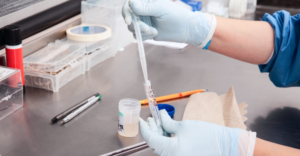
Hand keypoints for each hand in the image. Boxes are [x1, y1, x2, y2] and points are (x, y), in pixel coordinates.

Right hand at [122, 0, 216, 47]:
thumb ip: (146, 7)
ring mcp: (143, 21)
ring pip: (132, 27)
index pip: (129, 4)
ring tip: (154, 31)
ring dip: (142, 32)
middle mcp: (142, 10)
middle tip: (148, 29)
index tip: (129, 21)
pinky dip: (144, 37)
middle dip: (137, 25)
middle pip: (129, 18)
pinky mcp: (145, 31)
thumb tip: (131, 3)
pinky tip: (154, 34)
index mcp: (146, 1)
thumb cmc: (175, 15)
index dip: (126, 12)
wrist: (184, 29)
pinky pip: (137, 35)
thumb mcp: (161, 9)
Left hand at [139, 109, 255, 155]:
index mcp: (170, 151)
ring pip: (163, 146)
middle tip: (151, 118)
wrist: (225, 145)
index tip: (141, 120)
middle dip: (152, 129)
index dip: (144, 128)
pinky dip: (167, 138)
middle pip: (156, 143)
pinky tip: (167, 129)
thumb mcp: (183, 126)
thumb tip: (160, 117)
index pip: (151, 139)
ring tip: (159, 121)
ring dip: (160, 133)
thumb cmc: (206, 135)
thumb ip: (167, 123)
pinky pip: (170, 148)